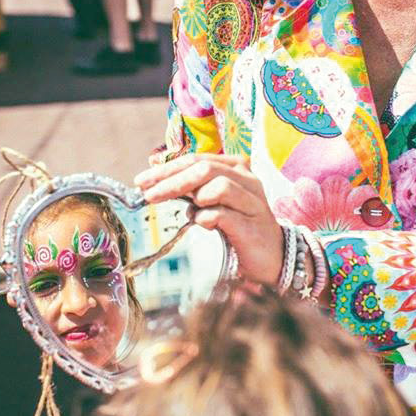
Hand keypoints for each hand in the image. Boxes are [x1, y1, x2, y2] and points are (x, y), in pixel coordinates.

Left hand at [135, 155, 283, 286]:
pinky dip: (206, 217)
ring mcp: (252, 201)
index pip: (196, 159)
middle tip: (149, 195)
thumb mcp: (215, 203)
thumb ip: (193, 190)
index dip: (167, 169)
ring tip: (189, 210)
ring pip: (219, 185)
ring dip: (195, 197)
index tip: (142, 181)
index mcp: (236, 168)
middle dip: (172, 181)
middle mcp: (247, 179)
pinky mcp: (252, 224)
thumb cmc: (240, 227)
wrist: (272, 256)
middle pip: (204, 169)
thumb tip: (157, 181)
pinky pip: (224, 214)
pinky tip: (201, 224)